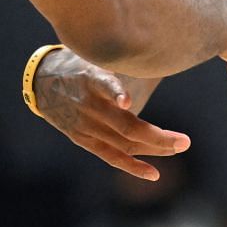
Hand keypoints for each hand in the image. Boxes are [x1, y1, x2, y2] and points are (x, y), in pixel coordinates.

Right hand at [34, 50, 190, 179]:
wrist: (42, 81)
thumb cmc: (82, 61)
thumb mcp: (97, 53)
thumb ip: (125, 58)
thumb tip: (166, 52)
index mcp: (90, 77)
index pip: (102, 83)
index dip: (115, 91)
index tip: (126, 99)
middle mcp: (87, 104)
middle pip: (125, 126)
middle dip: (158, 137)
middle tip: (185, 141)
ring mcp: (85, 125)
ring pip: (124, 143)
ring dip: (154, 148)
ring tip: (180, 146)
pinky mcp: (83, 139)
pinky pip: (111, 157)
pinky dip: (133, 166)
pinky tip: (154, 174)